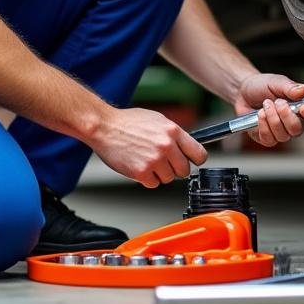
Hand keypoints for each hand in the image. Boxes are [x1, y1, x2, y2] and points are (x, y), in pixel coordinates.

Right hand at [88, 107, 207, 187]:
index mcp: (173, 131)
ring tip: (147, 161)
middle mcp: (166, 146)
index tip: (190, 161)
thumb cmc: (128, 122)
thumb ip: (174, 134)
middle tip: (164, 163)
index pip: (199, 154)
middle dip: (176, 169)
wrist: (104, 127)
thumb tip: (186, 146)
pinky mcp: (141, 172)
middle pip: (185, 170)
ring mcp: (154, 160)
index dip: (195, 160)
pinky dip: (147, 179)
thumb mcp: (158, 120)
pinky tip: (139, 166)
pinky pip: (153, 184)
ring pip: (169, 179)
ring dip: (160, 174)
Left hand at [233, 73, 303, 146]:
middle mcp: (295, 122)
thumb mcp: (276, 82)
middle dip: (286, 116)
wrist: (244, 91)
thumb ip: (290, 86)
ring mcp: (282, 132)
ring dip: (272, 118)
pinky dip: (263, 125)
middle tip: (277, 102)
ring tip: (265, 104)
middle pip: (299, 129)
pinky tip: (259, 115)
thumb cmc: (263, 86)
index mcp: (303, 107)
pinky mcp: (267, 138)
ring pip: (283, 135)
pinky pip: (269, 139)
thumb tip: (303, 91)